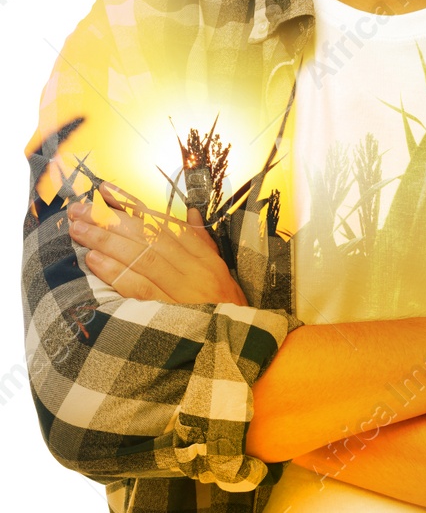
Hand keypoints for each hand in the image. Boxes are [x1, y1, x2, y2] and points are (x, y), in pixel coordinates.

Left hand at [66, 181, 247, 305]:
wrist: (236, 345)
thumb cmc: (225, 307)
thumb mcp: (220, 271)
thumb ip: (201, 241)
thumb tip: (189, 212)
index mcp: (203, 257)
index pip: (163, 223)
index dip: (133, 205)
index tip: (106, 191)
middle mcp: (193, 269)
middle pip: (147, 237)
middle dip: (110, 220)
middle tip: (80, 209)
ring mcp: (180, 290)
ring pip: (140, 258)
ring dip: (106, 242)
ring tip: (78, 229)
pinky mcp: (168, 312)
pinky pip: (138, 288)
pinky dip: (116, 273)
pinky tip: (94, 260)